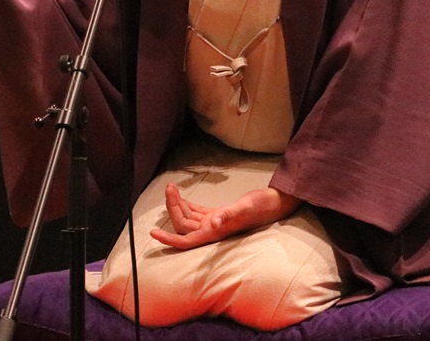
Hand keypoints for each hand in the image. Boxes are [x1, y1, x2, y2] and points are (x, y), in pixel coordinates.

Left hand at [150, 184, 300, 249]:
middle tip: (170, 188)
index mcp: (216, 232)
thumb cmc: (262, 206)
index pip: (187, 241)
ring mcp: (216, 224)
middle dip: (173, 208)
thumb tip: (214, 223)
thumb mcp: (245, 207)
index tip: (153, 233)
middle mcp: (213, 231)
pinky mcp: (220, 215)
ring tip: (172, 187)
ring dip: (179, 204)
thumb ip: (229, 214)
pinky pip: (198, 213)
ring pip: (189, 218)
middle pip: (184, 225)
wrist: (276, 203)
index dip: (169, 239)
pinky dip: (188, 204)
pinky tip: (182, 196)